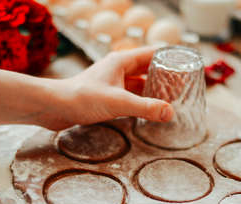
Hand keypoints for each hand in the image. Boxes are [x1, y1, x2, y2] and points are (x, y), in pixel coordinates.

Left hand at [38, 47, 174, 130]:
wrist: (54, 107)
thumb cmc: (81, 98)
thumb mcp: (117, 102)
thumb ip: (145, 107)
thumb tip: (170, 112)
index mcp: (122, 61)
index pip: (153, 54)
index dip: (170, 59)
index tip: (187, 67)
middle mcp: (119, 69)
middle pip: (149, 69)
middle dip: (165, 78)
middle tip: (184, 88)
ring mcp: (113, 83)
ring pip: (140, 84)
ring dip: (154, 91)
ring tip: (172, 100)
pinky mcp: (107, 96)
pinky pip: (131, 96)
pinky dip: (142, 101)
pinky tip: (150, 110)